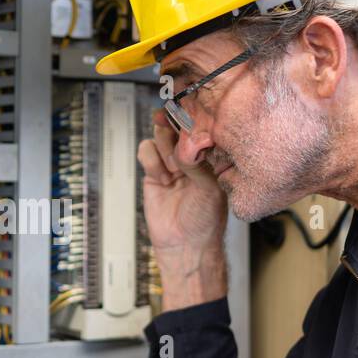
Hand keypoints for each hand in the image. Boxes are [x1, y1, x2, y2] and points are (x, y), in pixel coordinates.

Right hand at [139, 109, 229, 309]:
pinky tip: (162, 178)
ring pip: (159, 135)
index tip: (186, 111)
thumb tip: (185, 142)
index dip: (192, 117)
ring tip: (172, 169)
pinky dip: (152, 160)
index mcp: (211, 157)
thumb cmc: (205, 221)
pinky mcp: (153, 172)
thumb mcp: (208, 188)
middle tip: (172, 132)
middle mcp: (191, 157)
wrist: (184, 246)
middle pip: (176, 125)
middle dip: (173, 127)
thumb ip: (195, 163)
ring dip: (163, 147)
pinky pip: (146, 151)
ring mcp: (171, 163)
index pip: (200, 127)